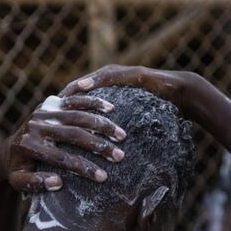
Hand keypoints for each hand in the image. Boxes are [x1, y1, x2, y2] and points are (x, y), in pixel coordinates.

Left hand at [3, 94, 126, 191]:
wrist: (9, 150)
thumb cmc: (18, 171)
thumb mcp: (19, 182)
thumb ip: (35, 183)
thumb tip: (58, 182)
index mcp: (29, 146)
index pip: (62, 158)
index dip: (84, 168)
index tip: (103, 177)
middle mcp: (36, 125)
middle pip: (73, 135)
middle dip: (99, 146)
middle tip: (120, 156)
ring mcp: (43, 111)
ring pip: (77, 116)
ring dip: (102, 125)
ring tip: (122, 135)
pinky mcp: (50, 103)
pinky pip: (74, 100)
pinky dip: (93, 102)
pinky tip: (112, 108)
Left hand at [59, 64, 209, 118]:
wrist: (184, 96)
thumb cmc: (160, 113)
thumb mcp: (135, 125)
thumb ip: (119, 133)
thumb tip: (107, 157)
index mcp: (112, 92)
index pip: (83, 97)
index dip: (66, 106)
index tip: (49, 117)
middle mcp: (114, 80)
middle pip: (82, 87)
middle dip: (65, 96)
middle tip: (46, 107)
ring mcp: (123, 75)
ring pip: (92, 80)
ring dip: (75, 87)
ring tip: (59, 97)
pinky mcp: (133, 73)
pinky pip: (110, 77)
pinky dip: (95, 82)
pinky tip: (81, 87)